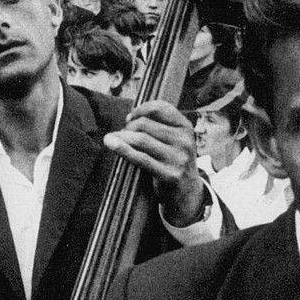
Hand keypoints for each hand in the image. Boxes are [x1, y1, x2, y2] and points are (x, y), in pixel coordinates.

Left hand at [103, 100, 206, 226]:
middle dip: (128, 127)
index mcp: (185, 127)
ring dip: (122, 137)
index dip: (140, 110)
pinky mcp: (169, 174)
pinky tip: (111, 144)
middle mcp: (184, 140)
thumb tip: (128, 117)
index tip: (130, 118)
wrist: (187, 191)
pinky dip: (123, 149)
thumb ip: (156, 125)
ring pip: (141, 139)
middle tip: (122, 134)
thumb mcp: (173, 138)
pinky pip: (141, 158)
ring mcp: (178, 158)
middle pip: (145, 124)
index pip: (159, 108)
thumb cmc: (173, 160)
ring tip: (111, 139)